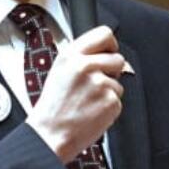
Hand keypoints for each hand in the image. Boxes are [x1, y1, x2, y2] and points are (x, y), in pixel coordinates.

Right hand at [27, 25, 127, 161]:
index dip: (110, 45)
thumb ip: (81, 57)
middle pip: (118, 58)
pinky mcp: (110, 101)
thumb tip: (104, 52)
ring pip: (118, 82)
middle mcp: (85, 66)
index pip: (104, 34)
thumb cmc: (53, 108)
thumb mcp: (59, 71)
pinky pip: (118, 100)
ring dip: (108, 92)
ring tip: (89, 101)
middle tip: (95, 84)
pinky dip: (109, 108)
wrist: (50, 134)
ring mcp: (99, 83)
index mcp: (71, 56)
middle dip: (111, 71)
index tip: (107, 53)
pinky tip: (92, 111)